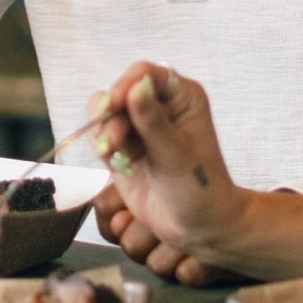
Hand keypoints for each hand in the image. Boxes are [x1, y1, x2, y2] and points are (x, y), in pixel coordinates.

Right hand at [92, 64, 250, 285]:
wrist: (198, 228)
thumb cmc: (201, 189)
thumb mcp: (177, 155)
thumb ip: (153, 122)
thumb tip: (137, 86)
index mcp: (182, 97)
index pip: (146, 74)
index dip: (126, 84)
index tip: (114, 103)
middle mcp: (159, 107)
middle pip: (121, 93)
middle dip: (111, 114)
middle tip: (112, 141)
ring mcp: (140, 128)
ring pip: (106, 114)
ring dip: (104, 132)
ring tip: (111, 154)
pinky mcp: (125, 148)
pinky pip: (101, 136)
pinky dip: (101, 146)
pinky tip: (112, 161)